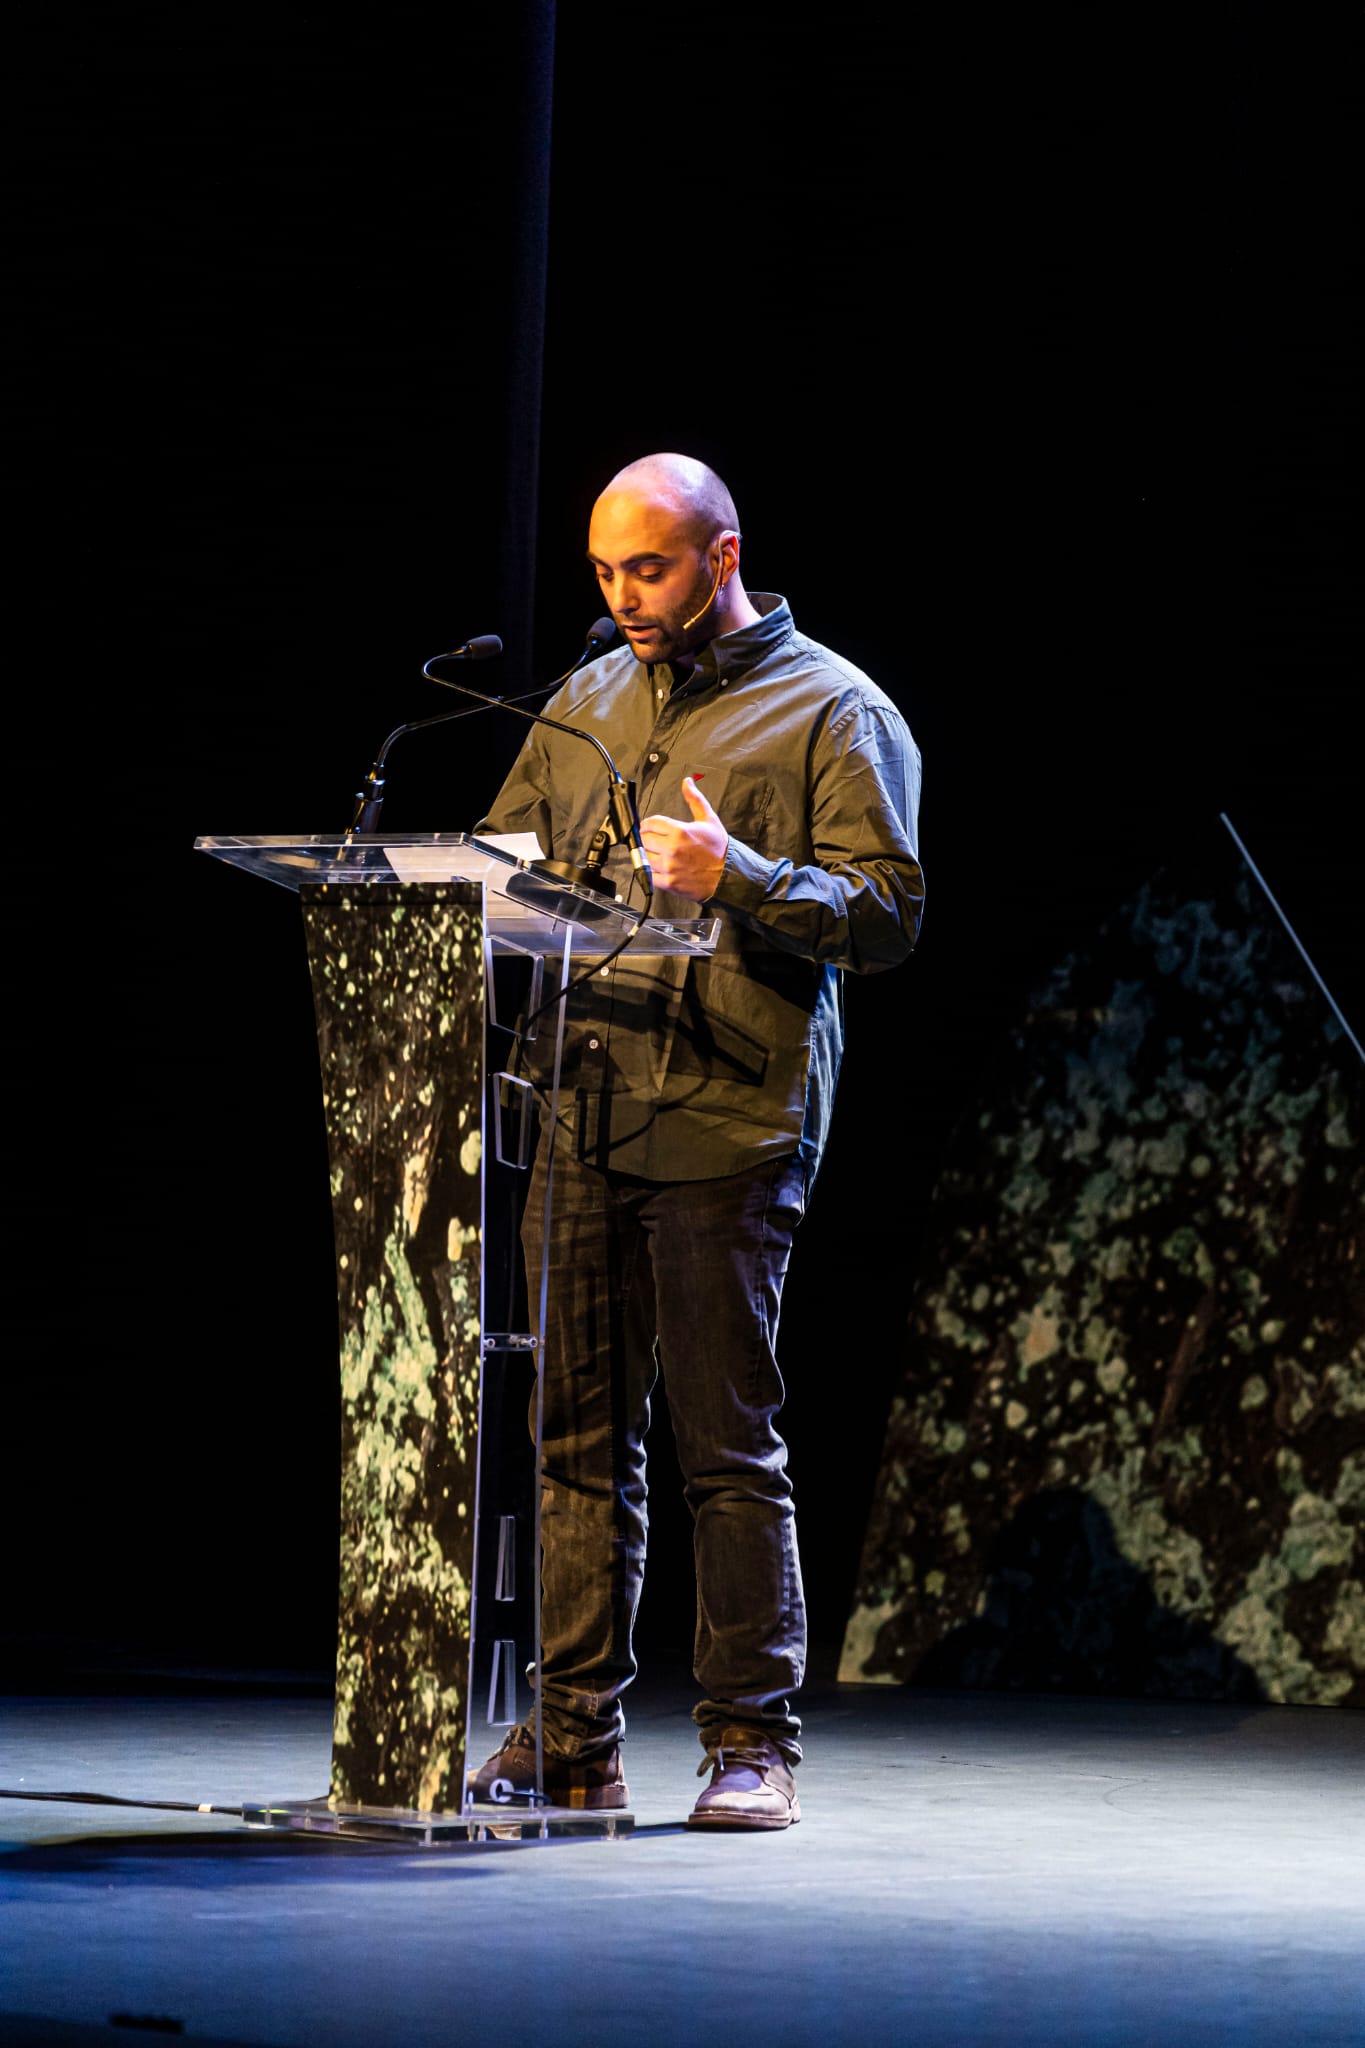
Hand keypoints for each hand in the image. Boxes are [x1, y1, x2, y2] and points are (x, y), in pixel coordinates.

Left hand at [640, 775, 728, 901]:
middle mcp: (672, 849)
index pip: (650, 823)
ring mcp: (669, 867)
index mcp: (680, 831)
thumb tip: (687, 782)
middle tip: (655, 840)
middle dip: (648, 838)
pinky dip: (652, 871)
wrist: (728, 876)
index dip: (649, 824)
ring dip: (649, 854)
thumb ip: (694, 799)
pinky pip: (649, 874)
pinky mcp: (669, 883)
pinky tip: (661, 867)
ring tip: (659, 853)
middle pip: (644, 839)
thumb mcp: (709, 819)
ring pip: (644, 857)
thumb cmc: (719, 849)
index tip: (651, 827)